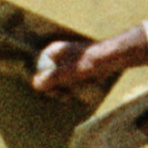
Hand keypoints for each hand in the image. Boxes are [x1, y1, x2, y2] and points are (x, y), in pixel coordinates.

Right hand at [31, 27, 147, 95]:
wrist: (113, 58)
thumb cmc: (91, 62)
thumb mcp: (70, 72)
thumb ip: (52, 78)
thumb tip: (35, 84)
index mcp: (52, 51)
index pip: (39, 73)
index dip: (46, 84)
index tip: (57, 90)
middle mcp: (56, 56)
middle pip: (47, 80)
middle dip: (57, 89)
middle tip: (66, 95)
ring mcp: (65, 64)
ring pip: (58, 84)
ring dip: (66, 89)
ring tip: (77, 87)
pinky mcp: (74, 70)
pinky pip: (67, 83)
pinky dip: (73, 88)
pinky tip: (81, 87)